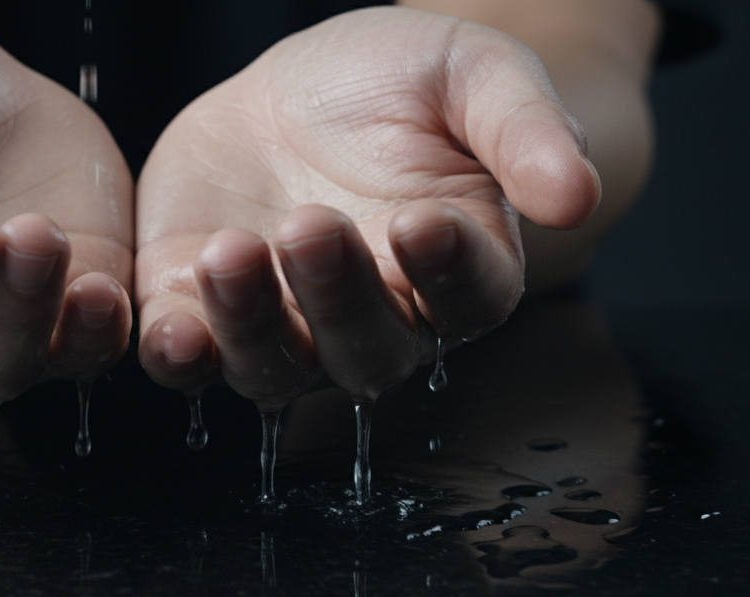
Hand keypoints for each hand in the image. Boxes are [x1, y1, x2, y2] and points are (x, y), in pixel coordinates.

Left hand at [135, 7, 599, 408]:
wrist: (291, 88)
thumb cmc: (394, 84)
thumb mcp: (469, 72)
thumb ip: (522, 127)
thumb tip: (577, 194)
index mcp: (454, 268)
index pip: (468, 298)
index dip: (448, 272)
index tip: (421, 222)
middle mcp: (373, 319)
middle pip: (368, 352)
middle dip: (338, 298)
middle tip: (312, 225)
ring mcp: (283, 327)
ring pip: (275, 370)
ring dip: (251, 327)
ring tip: (233, 252)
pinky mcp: (201, 313)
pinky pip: (191, 361)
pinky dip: (180, 356)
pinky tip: (172, 330)